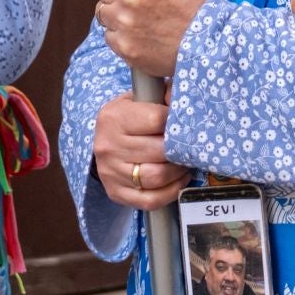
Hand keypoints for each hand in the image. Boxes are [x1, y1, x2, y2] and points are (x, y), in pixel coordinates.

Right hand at [92, 93, 187, 209]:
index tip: (185, 123)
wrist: (102, 140)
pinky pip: (150, 200)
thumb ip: (162, 94)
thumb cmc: (127, 117)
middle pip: (159, 151)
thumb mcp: (138, 98)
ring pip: (156, 177)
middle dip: (181, 150)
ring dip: (178, 171)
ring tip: (185, 163)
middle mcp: (109, 145)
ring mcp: (111, 172)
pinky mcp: (115, 192)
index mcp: (114, 117)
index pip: (157, 119)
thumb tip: (185, 97)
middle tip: (192, 146)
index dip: (176, 122)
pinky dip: (171, 192)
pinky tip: (178, 180)